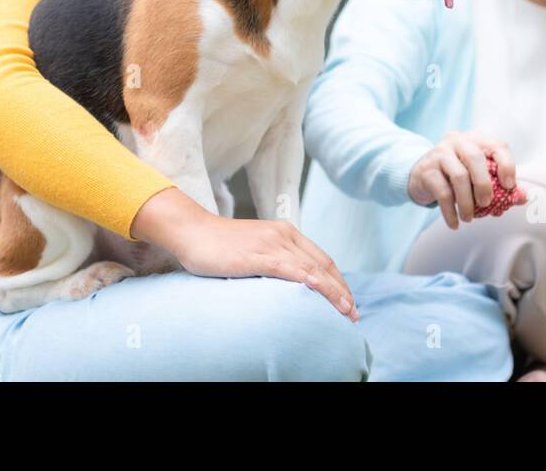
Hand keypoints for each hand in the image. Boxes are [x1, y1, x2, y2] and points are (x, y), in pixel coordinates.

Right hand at [130, 187, 358, 321]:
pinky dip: (305, 278)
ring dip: (331, 291)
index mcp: (286, 233)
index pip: (322, 259)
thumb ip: (275, 262)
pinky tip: (316, 289)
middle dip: (341, 291)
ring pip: (310, 268)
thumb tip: (290, 286)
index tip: (348, 302)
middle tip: (353, 314)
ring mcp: (270, 243)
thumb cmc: (219, 245)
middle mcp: (283, 235)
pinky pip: (287, 267)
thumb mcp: (255, 250)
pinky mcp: (256, 254)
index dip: (338, 282)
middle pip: (322, 265)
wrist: (192, 231)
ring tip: (344, 311)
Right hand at [407, 130, 527, 229]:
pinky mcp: (427, 170)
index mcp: (476, 140)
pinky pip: (442, 192)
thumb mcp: (479, 175)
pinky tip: (455, 223)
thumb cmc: (456, 174)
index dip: (507, 165)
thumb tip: (524, 197)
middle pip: (475, 158)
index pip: (497, 146)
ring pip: (459, 176)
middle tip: (486, 204)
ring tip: (469, 218)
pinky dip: (450, 211)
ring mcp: (440, 154)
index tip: (510, 186)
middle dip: (484, 185)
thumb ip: (501, 185)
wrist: (422, 176)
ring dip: (467, 202)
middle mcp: (457, 141)